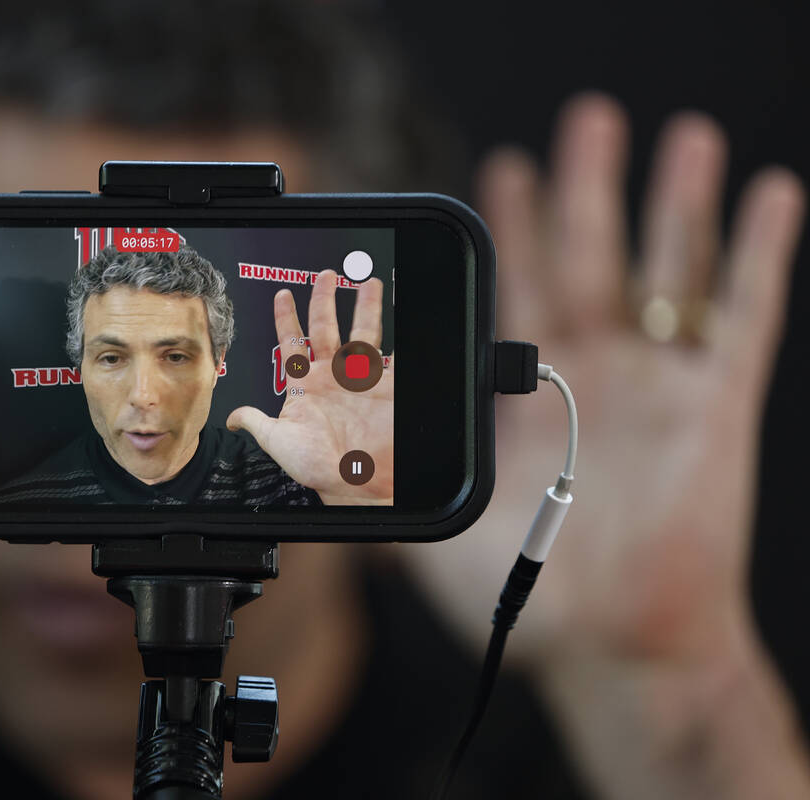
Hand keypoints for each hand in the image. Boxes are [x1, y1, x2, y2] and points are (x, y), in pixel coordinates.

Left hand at [227, 270, 393, 504]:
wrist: (355, 483)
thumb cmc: (317, 466)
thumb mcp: (278, 441)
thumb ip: (256, 422)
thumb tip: (233, 417)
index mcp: (305, 384)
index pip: (292, 342)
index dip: (285, 317)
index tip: (282, 295)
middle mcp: (332, 377)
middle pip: (327, 327)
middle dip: (325, 299)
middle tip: (326, 274)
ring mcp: (359, 379)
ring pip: (362, 332)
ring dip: (365, 307)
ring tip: (367, 284)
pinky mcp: (384, 387)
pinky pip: (391, 358)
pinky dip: (395, 342)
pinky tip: (402, 319)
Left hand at [403, 93, 804, 669]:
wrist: (615, 649)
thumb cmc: (532, 599)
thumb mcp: (441, 537)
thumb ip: (392, 490)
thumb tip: (319, 471)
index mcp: (527, 398)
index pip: (518, 292)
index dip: (512, 234)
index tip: (499, 174)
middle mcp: (593, 377)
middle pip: (587, 260)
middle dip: (582, 192)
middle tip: (580, 123)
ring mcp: (655, 385)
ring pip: (667, 272)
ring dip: (673, 201)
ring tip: (676, 134)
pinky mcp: (713, 406)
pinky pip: (743, 317)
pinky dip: (756, 255)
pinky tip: (768, 193)